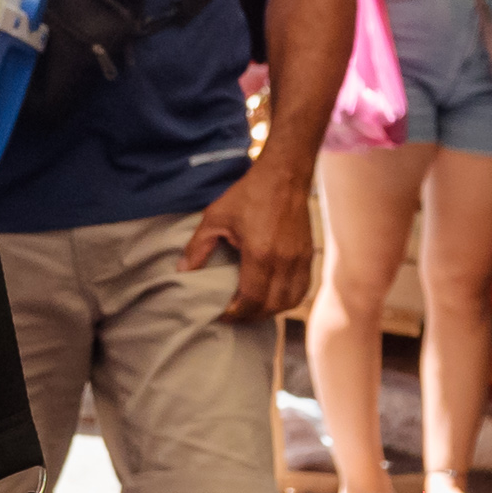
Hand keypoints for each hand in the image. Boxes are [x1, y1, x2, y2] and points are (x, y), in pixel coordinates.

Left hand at [180, 157, 316, 323]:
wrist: (284, 176)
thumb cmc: (248, 195)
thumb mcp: (215, 217)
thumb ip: (198, 247)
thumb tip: (182, 271)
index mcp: (260, 254)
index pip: (251, 299)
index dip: (236, 313)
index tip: (221, 313)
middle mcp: (285, 261)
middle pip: (271, 306)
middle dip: (251, 316)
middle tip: (234, 314)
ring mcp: (301, 260)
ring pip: (290, 302)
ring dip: (270, 311)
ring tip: (252, 308)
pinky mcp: (309, 256)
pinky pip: (302, 289)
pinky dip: (287, 300)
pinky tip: (272, 297)